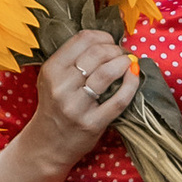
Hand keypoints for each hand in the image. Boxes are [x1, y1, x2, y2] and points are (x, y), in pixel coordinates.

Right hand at [32, 25, 140, 164]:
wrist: (48, 144)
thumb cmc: (55, 107)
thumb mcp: (53, 79)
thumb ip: (73, 59)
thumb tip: (107, 41)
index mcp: (51, 70)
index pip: (82, 39)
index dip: (102, 36)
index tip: (109, 42)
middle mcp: (61, 86)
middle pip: (97, 53)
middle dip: (115, 49)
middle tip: (121, 54)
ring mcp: (77, 106)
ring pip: (107, 73)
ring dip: (124, 63)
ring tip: (128, 63)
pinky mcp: (92, 123)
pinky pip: (119, 100)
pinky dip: (131, 84)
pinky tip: (133, 76)